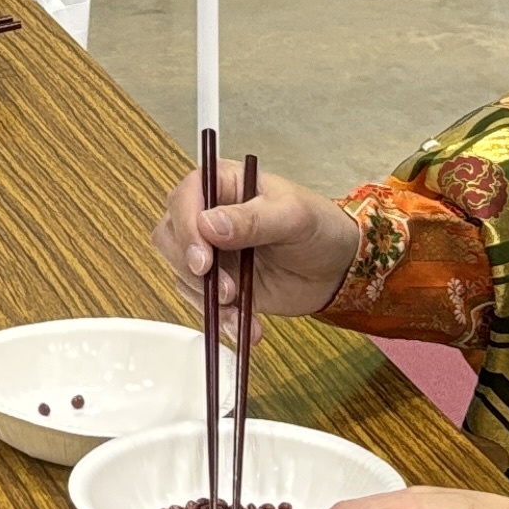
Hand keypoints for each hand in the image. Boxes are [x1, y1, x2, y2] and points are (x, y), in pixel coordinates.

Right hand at [157, 161, 364, 321]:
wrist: (337, 268)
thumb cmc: (320, 227)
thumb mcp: (293, 216)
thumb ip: (253, 219)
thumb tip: (209, 224)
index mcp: (223, 184)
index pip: (185, 198)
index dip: (186, 228)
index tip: (203, 259)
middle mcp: (209, 215)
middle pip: (170, 236)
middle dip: (190, 266)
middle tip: (222, 287)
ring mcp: (212, 251)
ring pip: (180, 272)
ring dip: (206, 296)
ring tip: (239, 305)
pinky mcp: (218, 283)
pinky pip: (202, 301)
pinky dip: (220, 317)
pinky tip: (245, 324)